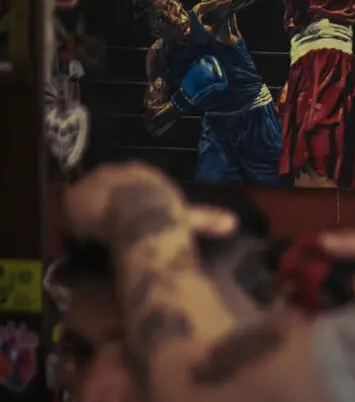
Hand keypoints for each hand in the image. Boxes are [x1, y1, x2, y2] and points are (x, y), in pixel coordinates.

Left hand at [64, 161, 236, 242]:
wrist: (140, 214)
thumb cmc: (167, 215)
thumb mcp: (192, 218)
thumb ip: (211, 219)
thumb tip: (233, 224)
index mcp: (146, 174)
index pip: (140, 181)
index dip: (137, 199)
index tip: (135, 215)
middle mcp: (121, 171)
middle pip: (112, 184)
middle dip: (111, 201)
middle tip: (109, 222)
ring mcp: (98, 181)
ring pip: (92, 194)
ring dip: (94, 209)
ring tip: (93, 228)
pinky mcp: (79, 194)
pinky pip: (74, 205)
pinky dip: (77, 218)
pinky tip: (80, 230)